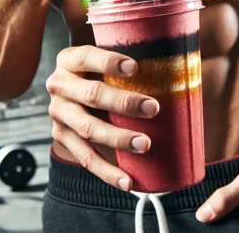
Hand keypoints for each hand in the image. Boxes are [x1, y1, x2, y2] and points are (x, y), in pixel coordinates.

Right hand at [46, 45, 159, 191]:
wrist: (71, 93)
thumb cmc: (100, 73)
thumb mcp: (104, 61)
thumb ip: (130, 58)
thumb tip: (179, 60)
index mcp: (70, 60)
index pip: (87, 57)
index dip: (109, 62)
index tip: (136, 67)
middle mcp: (59, 85)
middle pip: (92, 94)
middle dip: (124, 103)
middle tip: (154, 108)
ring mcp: (58, 113)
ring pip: (88, 128)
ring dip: (118, 139)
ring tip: (145, 144)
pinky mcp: (61, 137)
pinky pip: (86, 158)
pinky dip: (107, 172)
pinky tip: (127, 182)